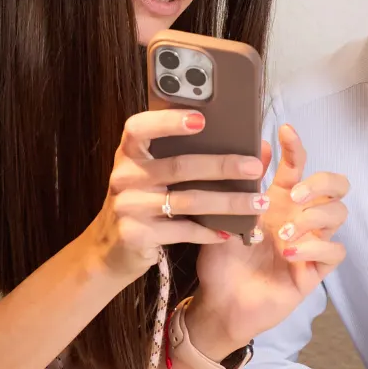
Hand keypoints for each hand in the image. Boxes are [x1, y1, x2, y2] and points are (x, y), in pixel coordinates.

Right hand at [81, 108, 269, 282]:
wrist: (109, 249)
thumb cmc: (140, 202)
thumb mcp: (148, 175)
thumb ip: (180, 156)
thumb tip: (245, 142)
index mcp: (128, 153)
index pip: (140, 128)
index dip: (168, 121)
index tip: (201, 119)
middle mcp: (125, 177)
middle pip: (179, 166)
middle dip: (222, 166)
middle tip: (254, 167)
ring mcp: (129, 207)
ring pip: (188, 200)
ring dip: (228, 202)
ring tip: (257, 203)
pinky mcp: (137, 235)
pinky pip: (183, 230)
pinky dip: (209, 232)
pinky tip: (229, 231)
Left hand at [189, 124, 348, 354]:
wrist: (218, 303)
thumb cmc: (220, 261)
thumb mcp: (224, 218)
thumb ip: (242, 185)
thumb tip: (255, 145)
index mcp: (279, 201)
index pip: (298, 166)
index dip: (296, 147)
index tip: (285, 130)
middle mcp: (299, 218)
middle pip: (336, 186)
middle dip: (321, 182)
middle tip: (295, 194)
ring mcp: (310, 243)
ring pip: (339, 215)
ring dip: (314, 217)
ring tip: (284, 232)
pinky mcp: (314, 271)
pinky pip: (333, 252)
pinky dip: (314, 247)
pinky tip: (289, 252)